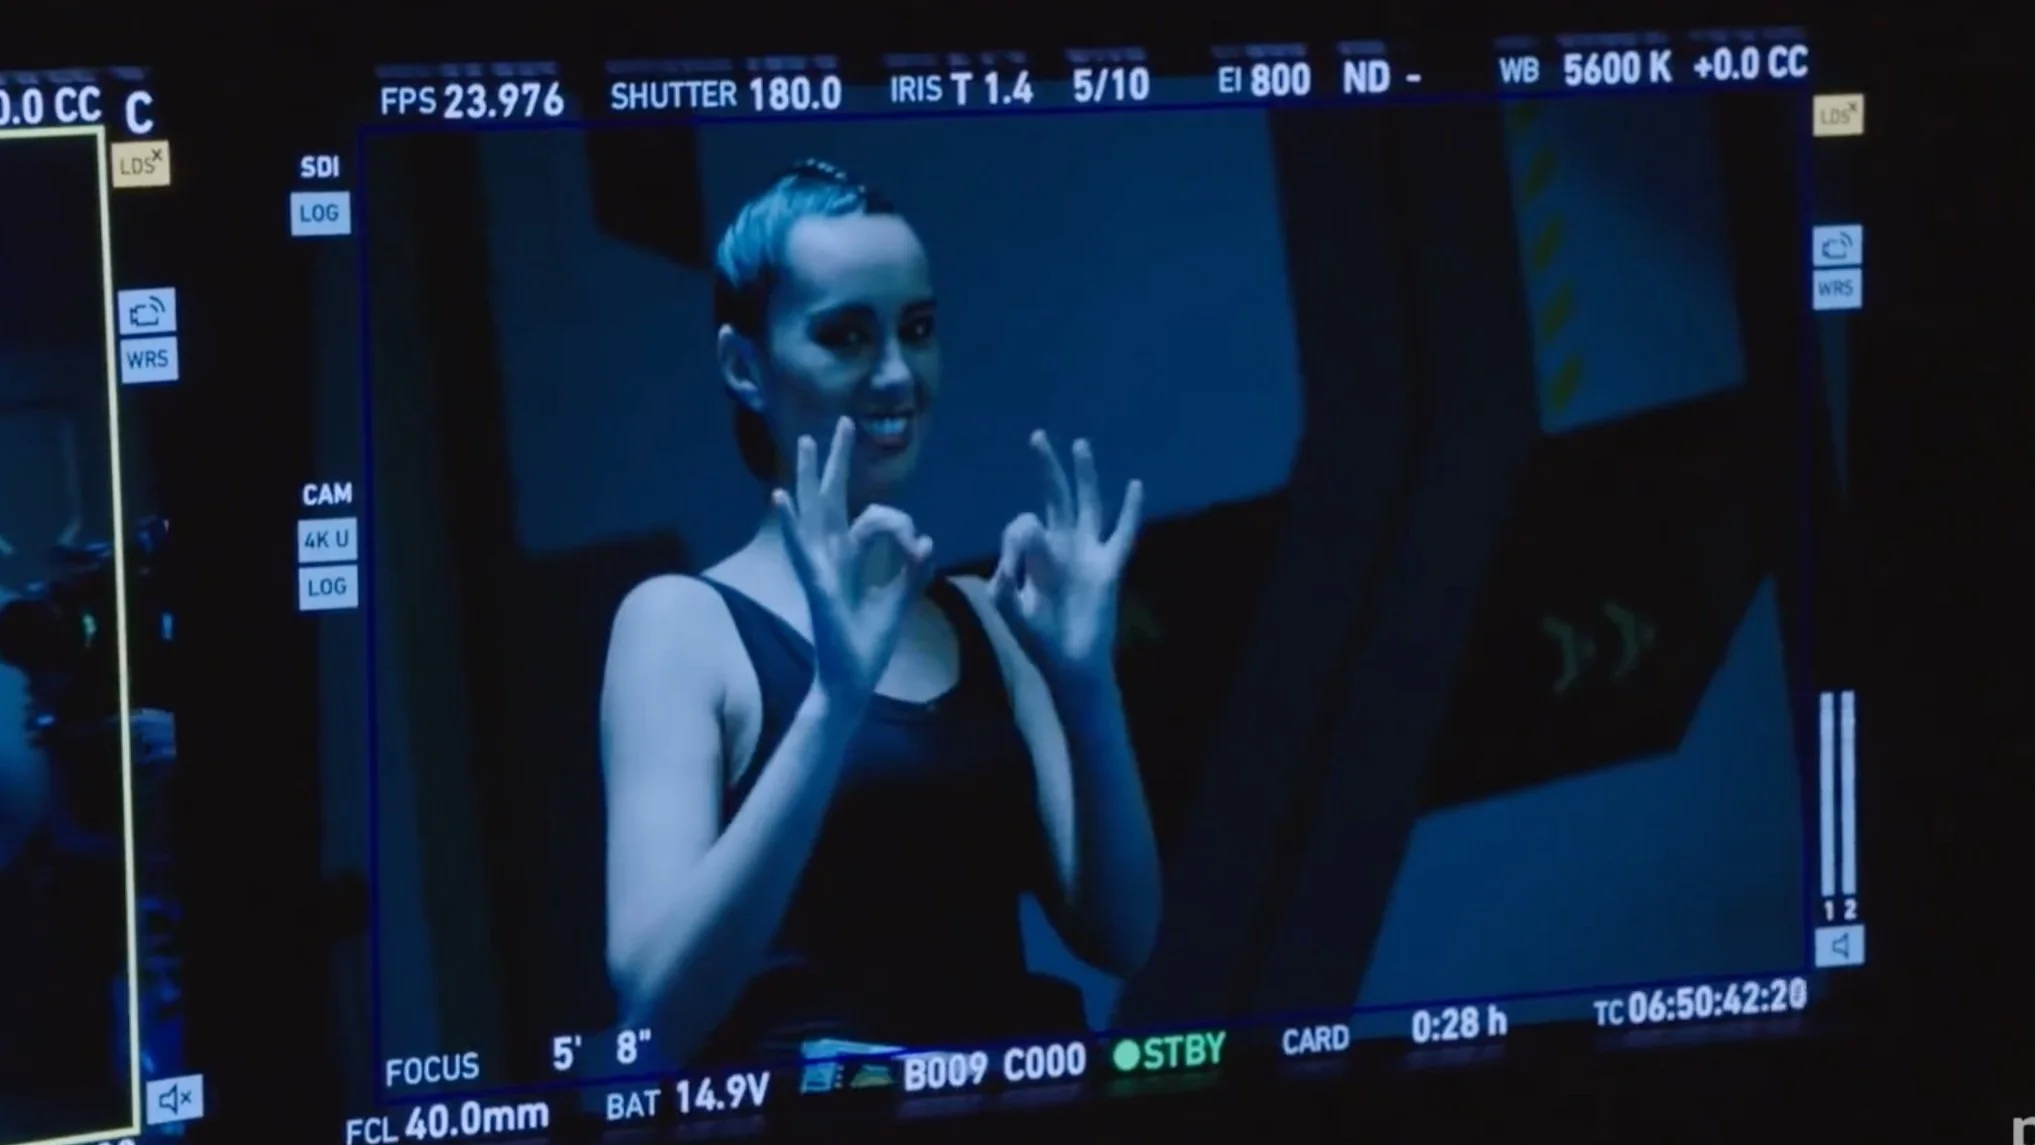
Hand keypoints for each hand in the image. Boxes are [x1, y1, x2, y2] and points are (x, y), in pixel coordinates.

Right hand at [776, 417, 935, 704]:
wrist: (850, 682)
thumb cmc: (868, 646)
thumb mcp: (899, 602)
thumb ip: (912, 572)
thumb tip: (927, 541)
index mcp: (848, 561)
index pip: (868, 518)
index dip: (897, 521)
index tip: (918, 542)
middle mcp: (829, 558)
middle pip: (831, 500)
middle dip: (838, 462)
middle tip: (842, 423)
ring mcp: (818, 569)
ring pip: (814, 513)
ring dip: (810, 476)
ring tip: (806, 441)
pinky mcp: (814, 585)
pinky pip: (801, 549)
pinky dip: (790, 524)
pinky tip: (780, 497)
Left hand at [990, 432, 1143, 685]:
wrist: (1069, 663)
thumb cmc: (1039, 639)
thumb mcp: (1010, 607)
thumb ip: (1007, 577)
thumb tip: (1019, 539)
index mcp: (1036, 555)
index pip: (1024, 524)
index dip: (1013, 539)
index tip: (1009, 569)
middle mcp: (1063, 547)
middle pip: (1056, 498)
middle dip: (1047, 469)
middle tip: (1037, 436)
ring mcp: (1088, 554)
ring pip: (1088, 505)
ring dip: (1084, 476)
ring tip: (1080, 445)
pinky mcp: (1108, 568)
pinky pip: (1122, 535)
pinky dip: (1130, 511)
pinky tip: (1134, 485)